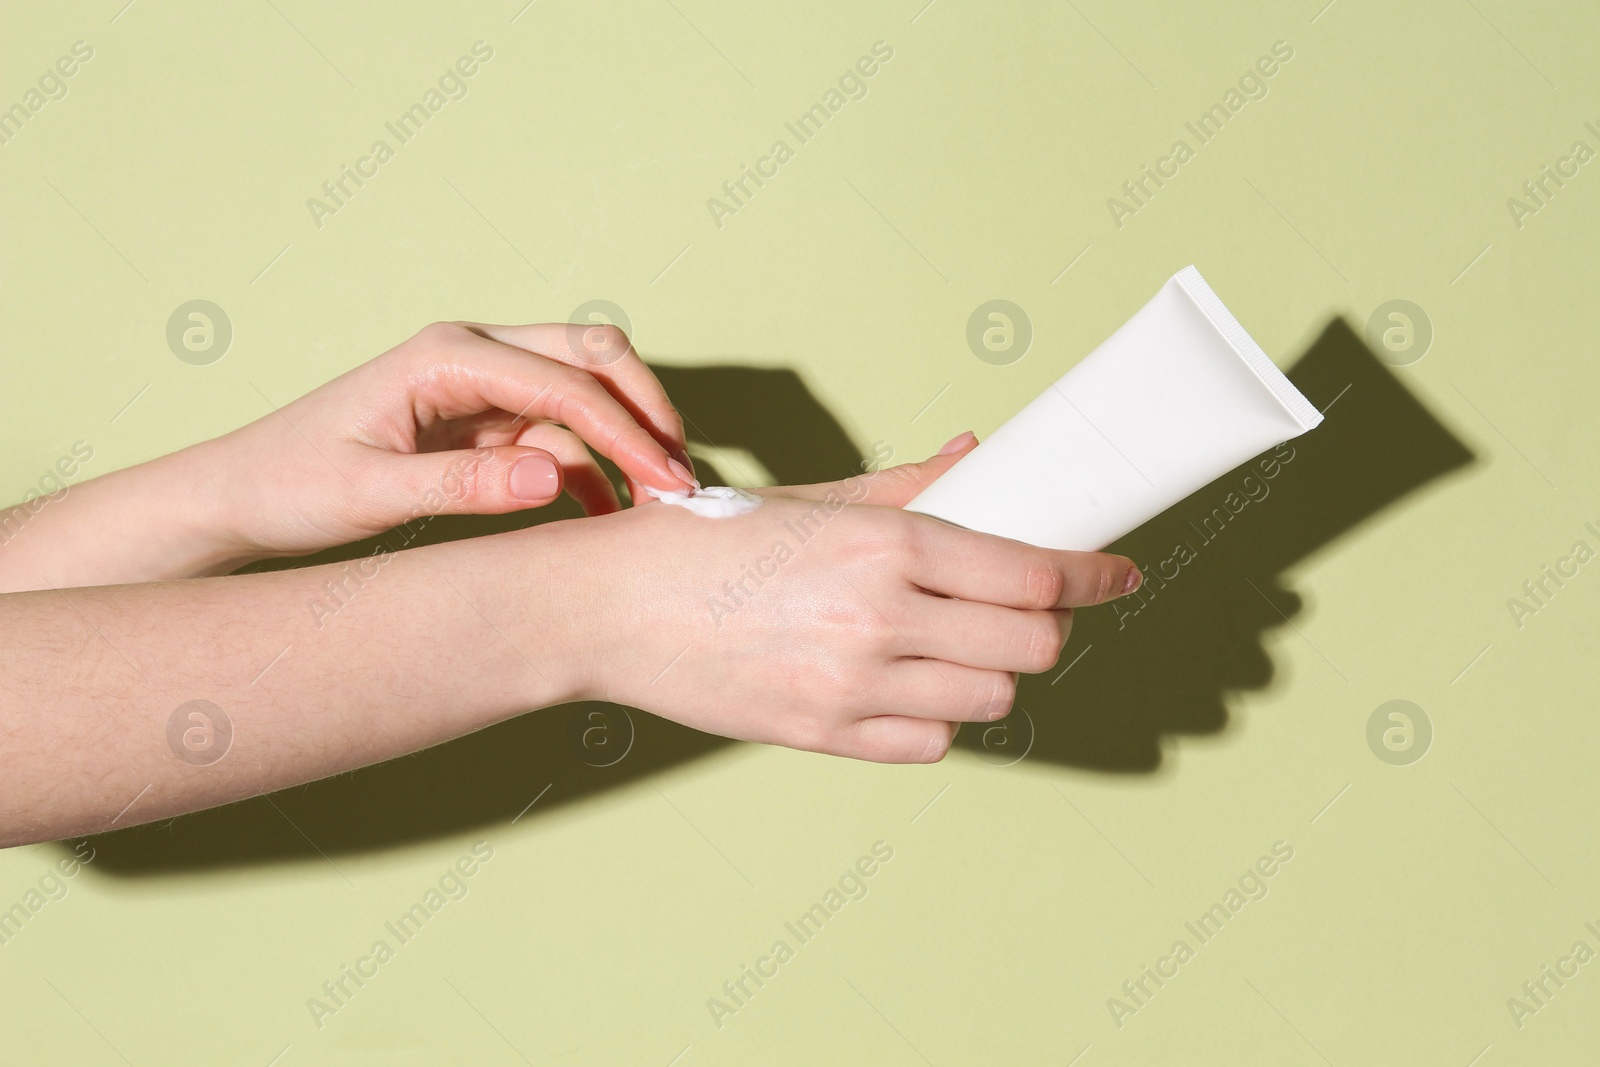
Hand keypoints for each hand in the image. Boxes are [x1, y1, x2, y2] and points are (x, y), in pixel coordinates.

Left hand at [196, 320, 695, 562]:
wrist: (243, 496)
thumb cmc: (290, 485)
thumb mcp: (368, 495)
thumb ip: (461, 487)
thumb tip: (553, 479)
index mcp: (446, 355)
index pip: (565, 382)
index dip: (626, 431)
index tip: (668, 484)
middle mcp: (474, 355)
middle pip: (594, 355)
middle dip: (646, 411)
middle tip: (681, 480)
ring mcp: (484, 387)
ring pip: (587, 393)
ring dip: (629, 440)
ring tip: (659, 505)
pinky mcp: (486, 424)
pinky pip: (561, 437)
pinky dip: (596, 471)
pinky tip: (612, 517)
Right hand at [544, 450, 1140, 762]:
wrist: (604, 608)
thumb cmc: (700, 541)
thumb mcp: (807, 496)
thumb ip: (905, 484)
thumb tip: (976, 452)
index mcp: (880, 545)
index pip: (1032, 573)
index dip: (1093, 575)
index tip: (1120, 574)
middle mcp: (878, 619)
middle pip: (1031, 643)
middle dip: (1049, 625)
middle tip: (1033, 607)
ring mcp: (851, 687)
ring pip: (991, 697)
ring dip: (995, 671)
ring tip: (962, 644)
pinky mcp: (823, 736)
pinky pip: (932, 740)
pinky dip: (940, 714)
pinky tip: (912, 683)